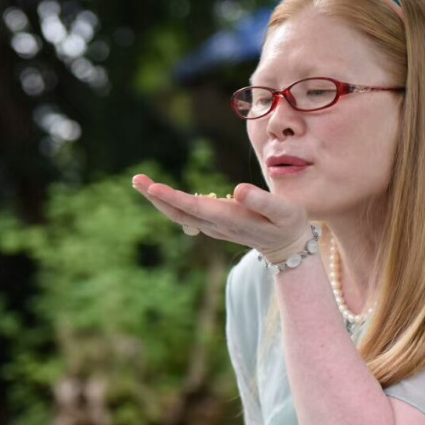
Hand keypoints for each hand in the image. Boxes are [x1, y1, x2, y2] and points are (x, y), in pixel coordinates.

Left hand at [131, 174, 311, 261]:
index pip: (195, 207)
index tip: (152, 187)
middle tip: (135, 179)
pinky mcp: (213, 224)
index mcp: (230, 219)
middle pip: (178, 212)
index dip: (173, 197)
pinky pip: (185, 214)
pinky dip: (169, 202)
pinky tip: (158, 193)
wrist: (288, 245)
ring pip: (179, 214)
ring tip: (140, 182)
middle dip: (156, 196)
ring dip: (158, 199)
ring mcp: (212, 227)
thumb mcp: (284, 212)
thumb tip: (238, 189)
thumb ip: (262, 201)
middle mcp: (216, 225)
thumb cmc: (289, 223)